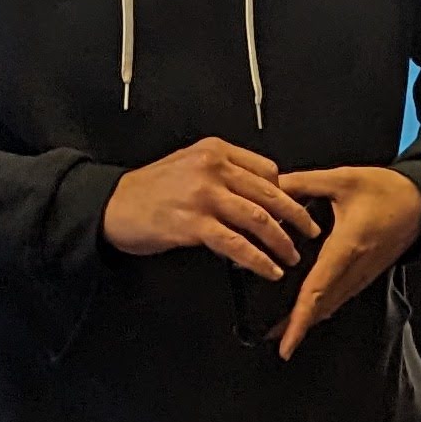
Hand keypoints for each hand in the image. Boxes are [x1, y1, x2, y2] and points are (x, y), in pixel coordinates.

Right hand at [103, 138, 318, 280]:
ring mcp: (203, 196)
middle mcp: (212, 168)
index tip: (294, 211)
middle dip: (296, 217)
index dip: (285, 193)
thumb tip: (260, 195)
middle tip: (311, 233)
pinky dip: (258, 260)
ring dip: (281, 242)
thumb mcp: (188, 165)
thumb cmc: (149, 190)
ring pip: (258, 219)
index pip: (266, 170)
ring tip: (291, 257)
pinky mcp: (192, 224)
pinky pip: (236, 244)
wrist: (110, 205)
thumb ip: (223, 174)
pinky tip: (269, 270)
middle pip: (269, 194)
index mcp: (215, 151)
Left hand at [269, 164, 420, 359]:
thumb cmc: (388, 191)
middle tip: (272, 339)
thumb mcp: (343, 179)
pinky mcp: (367, 274)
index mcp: (347, 246)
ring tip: (283, 330)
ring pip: (332, 305)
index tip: (287, 342)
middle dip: (297, 326)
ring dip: (309, 319)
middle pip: (322, 306)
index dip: (299, 318)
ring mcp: (363, 274)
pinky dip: (322, 307)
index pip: (317, 289)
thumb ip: (304, 182)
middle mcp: (356, 268)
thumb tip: (272, 186)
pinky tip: (309, 309)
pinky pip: (341, 296)